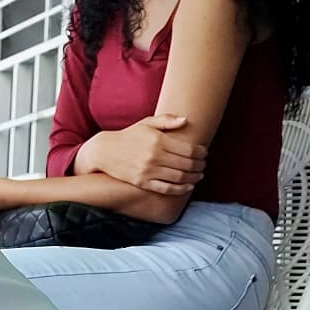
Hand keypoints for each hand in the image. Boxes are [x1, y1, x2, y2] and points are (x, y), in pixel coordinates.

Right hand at [86, 116, 205, 196]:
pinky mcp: (143, 183)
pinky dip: (181, 189)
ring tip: (199, 175)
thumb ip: (166, 120)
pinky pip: (167, 189)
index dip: (201, 153)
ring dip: (194, 177)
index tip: (205, 153)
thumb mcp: (146, 123)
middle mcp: (154, 156)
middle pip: (187, 164)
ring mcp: (148, 171)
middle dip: (200, 165)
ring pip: (179, 177)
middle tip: (204, 165)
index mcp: (158, 140)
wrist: (105, 151)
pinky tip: (188, 186)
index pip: (188, 149)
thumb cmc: (129, 135)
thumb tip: (186, 120)